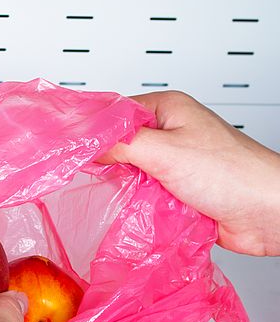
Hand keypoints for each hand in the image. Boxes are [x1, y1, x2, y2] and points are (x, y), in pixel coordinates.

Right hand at [98, 90, 279, 255]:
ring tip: (113, 193)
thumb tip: (84, 145)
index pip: (113, 112)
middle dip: (103, 161)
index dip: (88, 128)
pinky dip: (136, 204)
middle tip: (81, 174)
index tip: (63, 146)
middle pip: (118, 144)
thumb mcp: (164, 151)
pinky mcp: (175, 191)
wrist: (268, 212)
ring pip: (129, 173)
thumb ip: (120, 144)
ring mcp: (173, 164)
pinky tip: (131, 210)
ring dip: (122, 187)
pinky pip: (142, 195)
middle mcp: (169, 133)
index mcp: (167, 109)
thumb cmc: (230, 173)